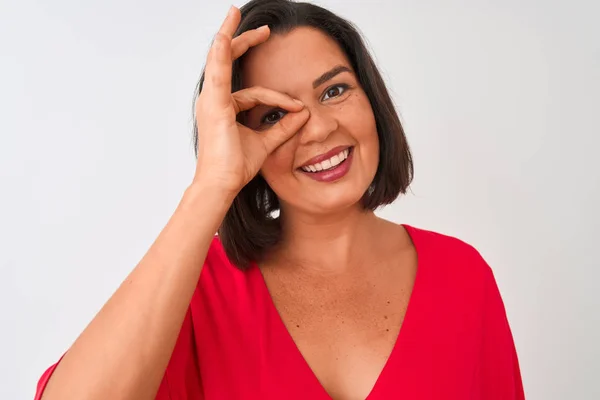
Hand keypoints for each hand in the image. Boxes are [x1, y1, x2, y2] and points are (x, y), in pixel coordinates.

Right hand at [193, 6, 309, 195]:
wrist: (223, 183)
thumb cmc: (237, 167)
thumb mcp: (267, 142)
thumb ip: (283, 127)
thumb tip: (304, 114)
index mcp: (225, 109)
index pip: (254, 92)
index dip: (278, 97)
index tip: (298, 108)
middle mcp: (215, 100)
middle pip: (229, 63)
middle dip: (245, 42)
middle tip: (265, 29)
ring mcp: (211, 99)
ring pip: (221, 58)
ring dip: (229, 34)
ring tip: (234, 12)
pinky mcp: (214, 102)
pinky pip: (218, 69)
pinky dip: (220, 50)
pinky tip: (224, 33)